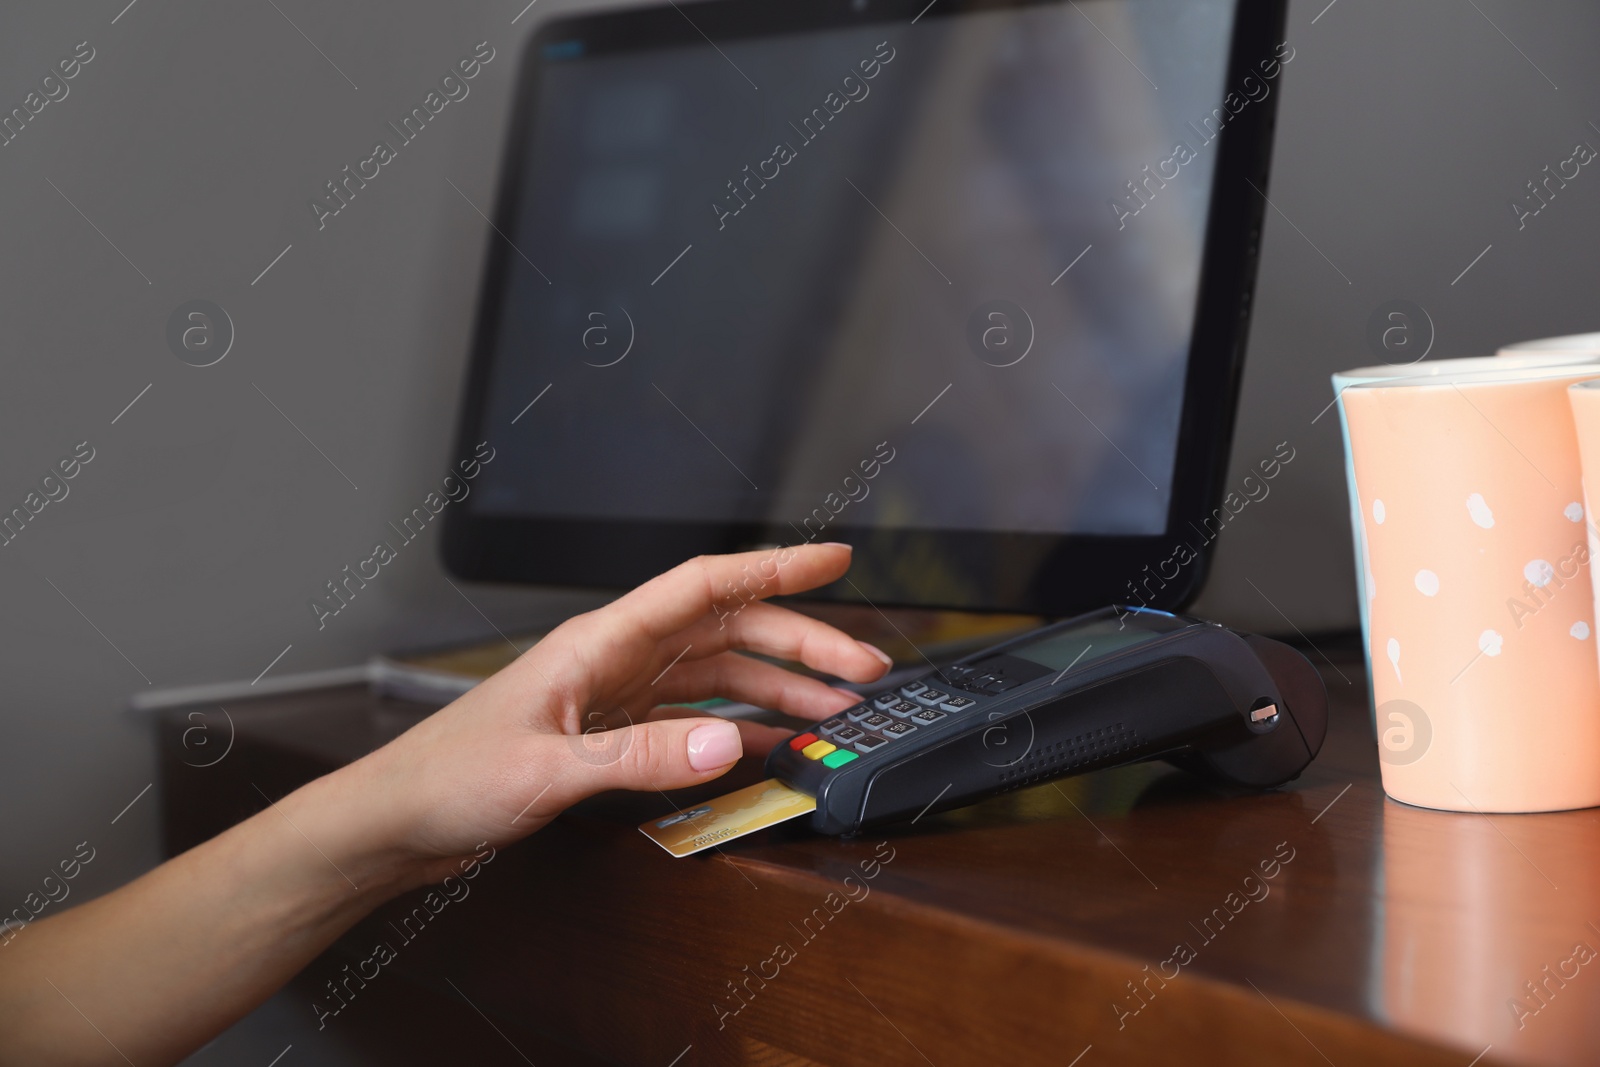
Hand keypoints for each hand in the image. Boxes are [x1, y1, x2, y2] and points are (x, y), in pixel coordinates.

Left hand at [336, 544, 890, 885]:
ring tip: (835, 713)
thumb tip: (728, 742)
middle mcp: (616, 657)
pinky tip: (771, 744)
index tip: (835, 560)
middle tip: (863, 671)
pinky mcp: (610, 732)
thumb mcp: (547, 770)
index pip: (705, 586)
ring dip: (778, 688)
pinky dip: (738, 727)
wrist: (397, 819)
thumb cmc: (449, 778)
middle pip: (728, 630)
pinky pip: (693, 716)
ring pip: (718, 673)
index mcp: (600, 642)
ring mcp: (616, 693)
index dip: (776, 567)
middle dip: (801, 643)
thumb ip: (640, 757)